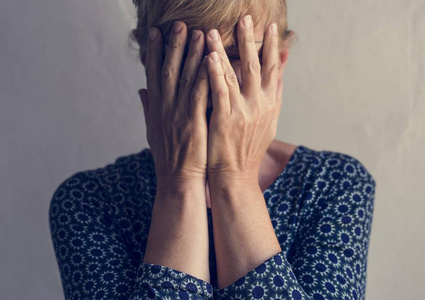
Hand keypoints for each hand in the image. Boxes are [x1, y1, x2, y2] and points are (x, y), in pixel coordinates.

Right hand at [138, 21, 210, 186]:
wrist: (178, 180)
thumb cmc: (168, 156)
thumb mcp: (152, 131)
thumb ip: (148, 108)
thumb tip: (141, 90)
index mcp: (156, 108)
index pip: (153, 74)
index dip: (153, 52)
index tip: (155, 32)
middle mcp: (164, 108)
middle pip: (168, 70)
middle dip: (173, 46)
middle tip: (178, 24)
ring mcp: (178, 114)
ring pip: (184, 78)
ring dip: (191, 54)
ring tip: (198, 32)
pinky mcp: (193, 122)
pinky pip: (200, 94)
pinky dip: (204, 75)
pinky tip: (211, 60)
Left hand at [205, 15, 283, 182]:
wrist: (237, 176)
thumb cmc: (249, 150)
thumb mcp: (269, 124)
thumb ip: (275, 98)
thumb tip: (280, 78)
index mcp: (270, 104)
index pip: (273, 70)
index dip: (272, 48)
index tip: (271, 28)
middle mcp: (260, 104)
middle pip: (257, 66)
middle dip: (252, 40)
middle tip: (247, 18)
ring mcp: (244, 111)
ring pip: (235, 74)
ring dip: (225, 50)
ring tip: (214, 31)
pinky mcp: (226, 119)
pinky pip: (220, 91)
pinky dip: (216, 72)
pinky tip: (209, 56)